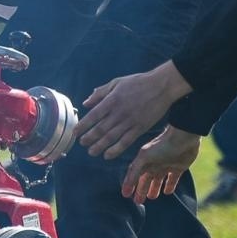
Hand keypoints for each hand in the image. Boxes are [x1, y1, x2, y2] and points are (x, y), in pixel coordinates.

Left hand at [77, 61, 191, 158]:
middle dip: (89, 138)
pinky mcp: (140, 128)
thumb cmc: (138, 82)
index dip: (83, 125)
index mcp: (112, 100)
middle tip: (81, 143)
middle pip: (100, 129)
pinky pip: (125, 142)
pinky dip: (116, 150)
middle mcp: (119, 112)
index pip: (93, 116)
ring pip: (111, 138)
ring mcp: (129, 121)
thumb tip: (86, 103)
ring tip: (91, 152)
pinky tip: (108, 155)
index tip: (75, 132)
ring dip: (99, 146)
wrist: (161, 86)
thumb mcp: (116, 82)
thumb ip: (100, 93)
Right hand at [121, 127, 200, 203]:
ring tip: (151, 197)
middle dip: (141, 190)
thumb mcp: (144, 157)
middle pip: (145, 179)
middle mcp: (154, 163)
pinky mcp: (178, 167)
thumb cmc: (162, 146)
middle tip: (138, 201)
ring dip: (154, 189)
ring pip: (157, 180)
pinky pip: (172, 179)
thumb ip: (134, 171)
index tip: (126, 195)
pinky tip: (167, 192)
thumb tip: (126, 186)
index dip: (130, 184)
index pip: (134, 175)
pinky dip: (170, 186)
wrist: (183, 138)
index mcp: (144, 160)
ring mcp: (166, 165)